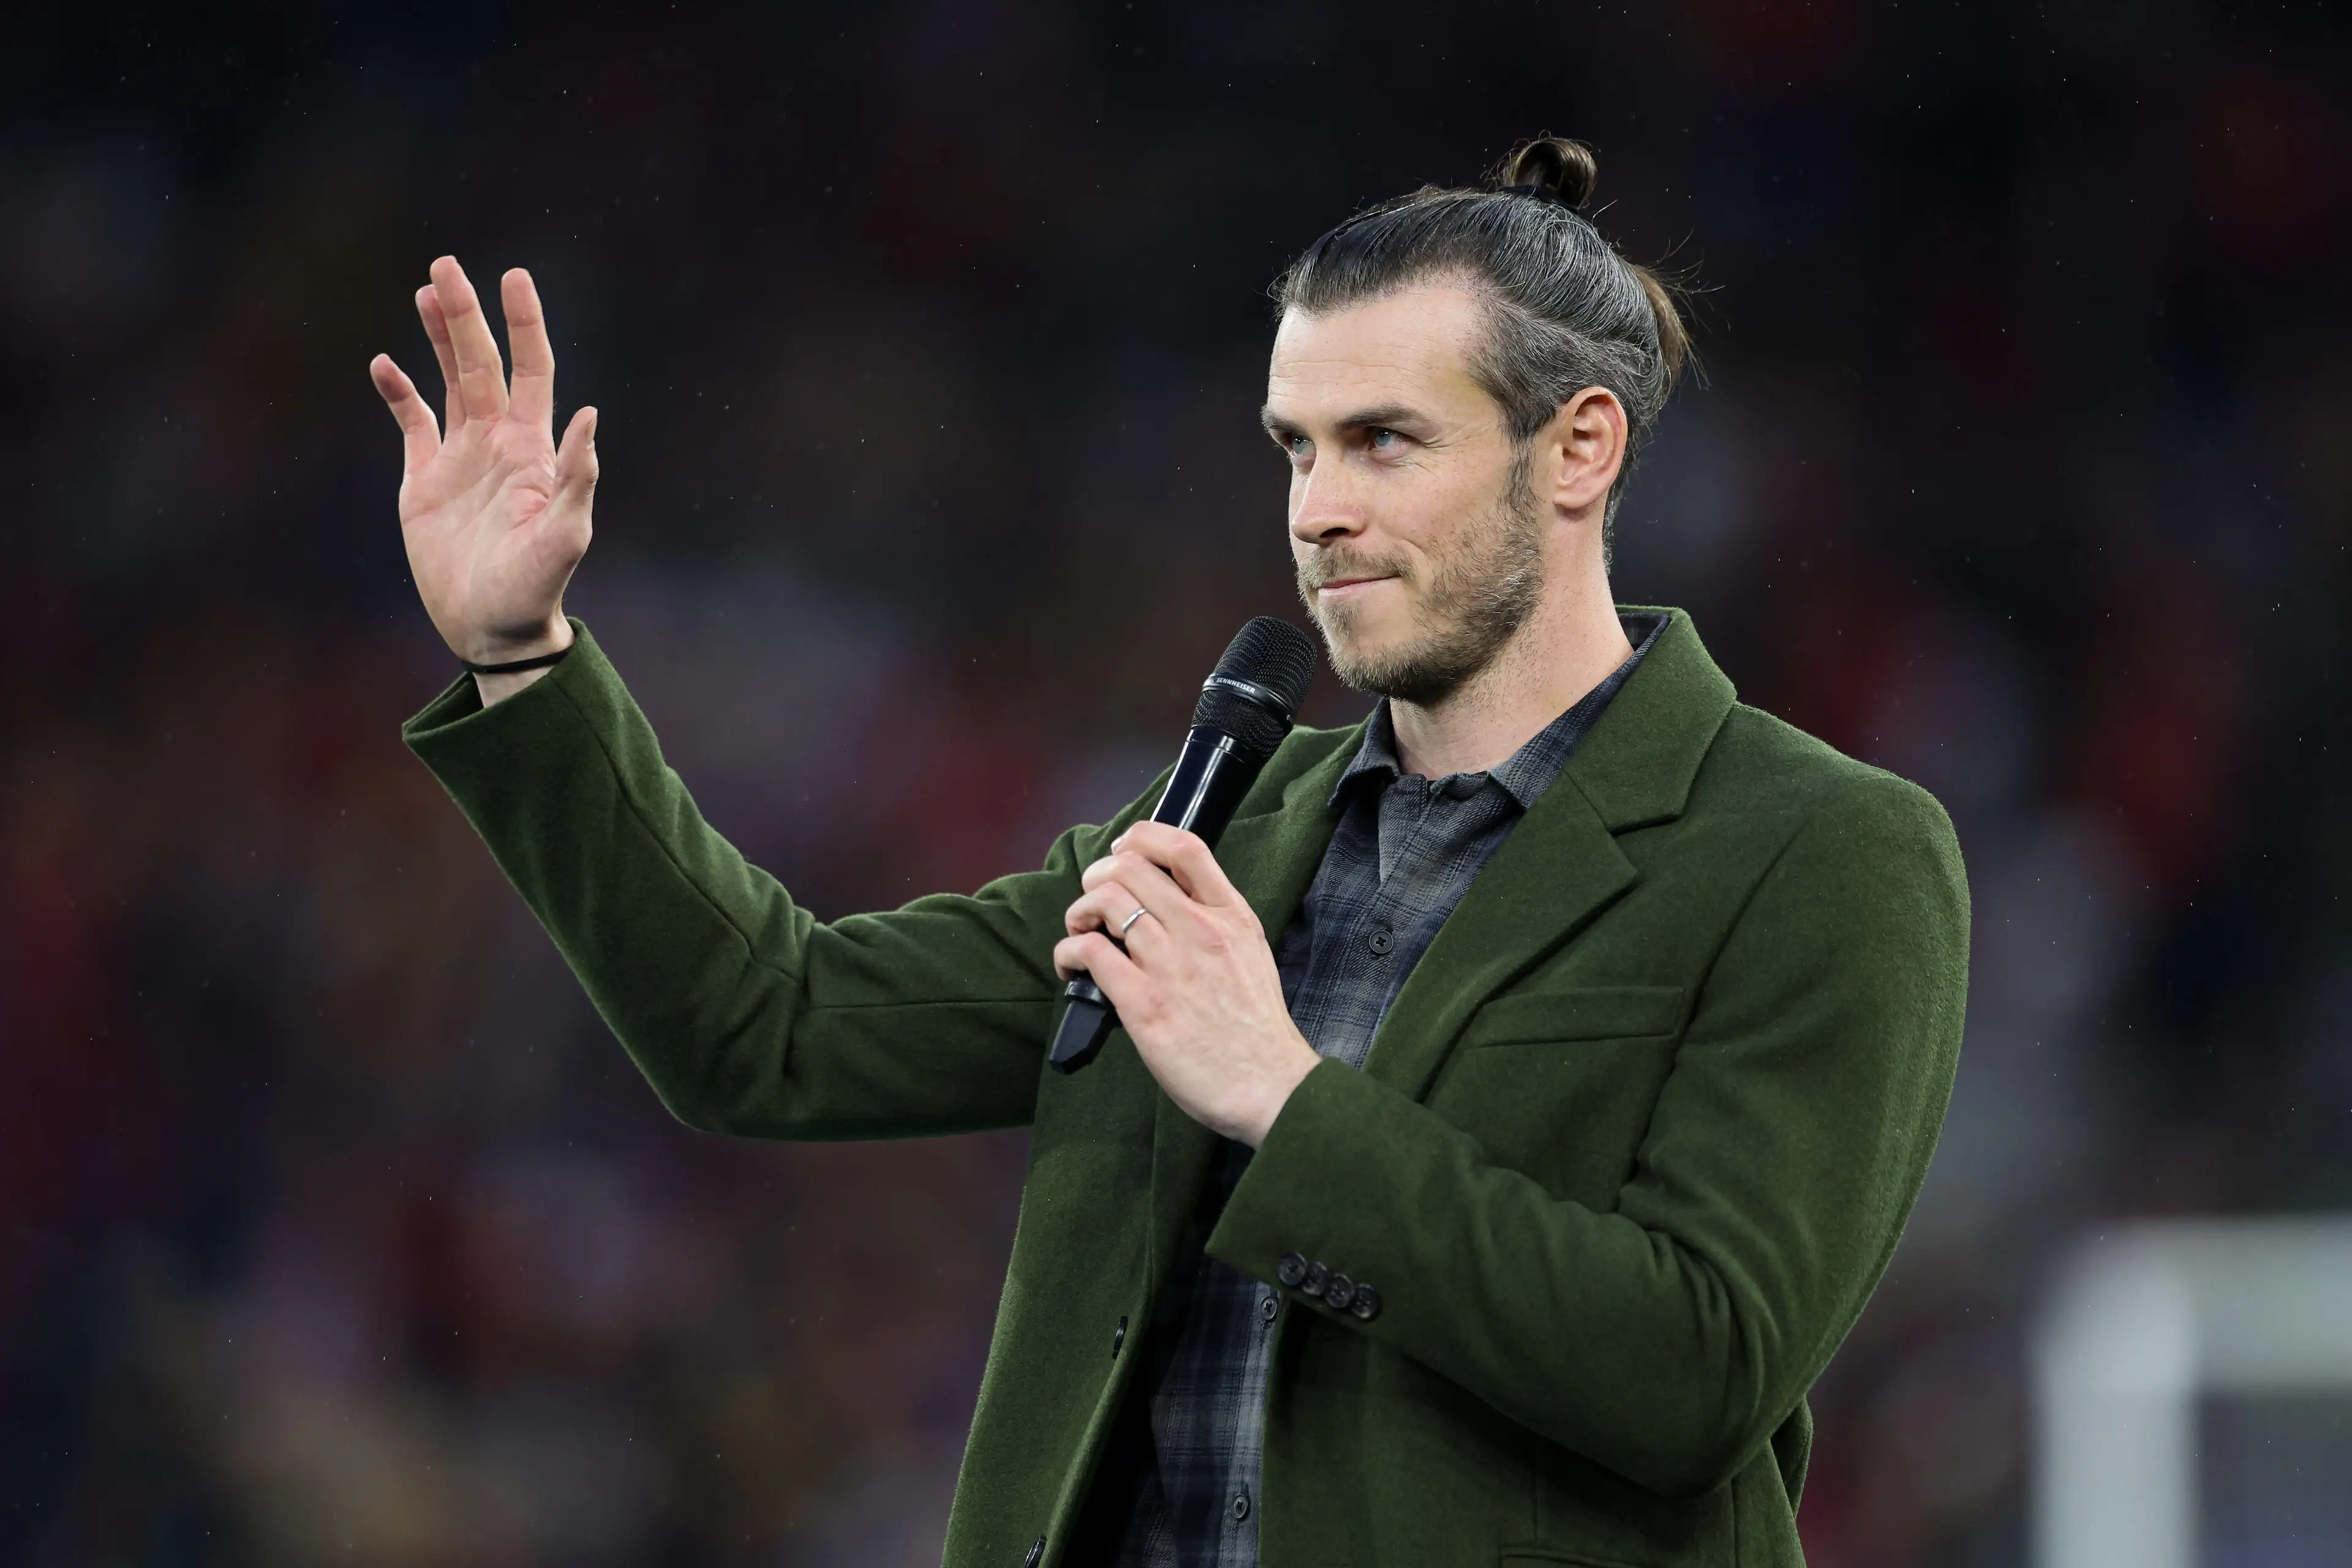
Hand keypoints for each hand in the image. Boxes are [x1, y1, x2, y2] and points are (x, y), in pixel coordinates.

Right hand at [369, 258, 595, 674]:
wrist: (493, 629)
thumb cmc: (534, 588)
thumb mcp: (564, 535)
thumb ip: (577, 476)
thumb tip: (590, 414)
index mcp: (533, 449)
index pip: (533, 370)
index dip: (524, 324)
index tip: (513, 277)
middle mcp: (499, 443)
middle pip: (483, 363)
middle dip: (467, 315)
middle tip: (446, 265)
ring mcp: (461, 458)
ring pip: (448, 382)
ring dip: (438, 338)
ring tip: (426, 290)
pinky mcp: (426, 480)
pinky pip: (412, 423)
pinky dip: (398, 392)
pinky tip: (384, 363)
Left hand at [1055, 821, 1322, 1145]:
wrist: (1271, 1086)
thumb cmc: (1257, 1030)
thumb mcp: (1252, 955)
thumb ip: (1216, 924)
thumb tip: (1169, 906)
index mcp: (1231, 916)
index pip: (1185, 847)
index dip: (1142, 837)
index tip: (1124, 852)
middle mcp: (1201, 931)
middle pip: (1131, 867)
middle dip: (1097, 876)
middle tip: (1093, 903)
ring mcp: (1172, 966)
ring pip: (1105, 902)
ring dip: (1079, 913)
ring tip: (1080, 935)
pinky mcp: (1145, 1005)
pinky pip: (1090, 953)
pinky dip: (1068, 953)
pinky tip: (1072, 969)